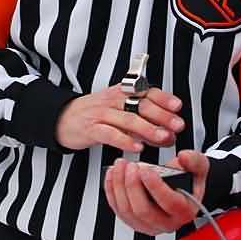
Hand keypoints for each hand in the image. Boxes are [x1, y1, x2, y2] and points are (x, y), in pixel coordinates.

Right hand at [55, 84, 184, 152]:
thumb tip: (169, 133)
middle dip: (161, 115)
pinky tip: (137, 148)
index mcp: (123, 92)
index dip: (163, 98)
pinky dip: (125, 141)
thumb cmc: (96, 115)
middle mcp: (114, 100)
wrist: (63, 118)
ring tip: (163, 137)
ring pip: (128, 119)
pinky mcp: (91, 129)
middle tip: (177, 125)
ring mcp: (102, 114)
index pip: (147, 91)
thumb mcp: (120, 110)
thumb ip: (144, 121)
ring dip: (148, 129)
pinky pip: (110, 134)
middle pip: (140, 105)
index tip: (178, 107)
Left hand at [103, 150, 208, 234]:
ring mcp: (147, 225)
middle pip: (143, 210)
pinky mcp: (133, 221)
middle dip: (133, 186)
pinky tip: (112, 174)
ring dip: (119, 186)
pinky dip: (111, 191)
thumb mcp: (199, 166)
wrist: (182, 189)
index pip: (169, 203)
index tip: (146, 171)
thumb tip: (183, 157)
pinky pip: (118, 210)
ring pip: (127, 211)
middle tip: (131, 165)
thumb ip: (194, 160)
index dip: (155, 187)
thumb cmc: (189, 180)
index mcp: (184, 211)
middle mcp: (165, 223)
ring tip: (120, 165)